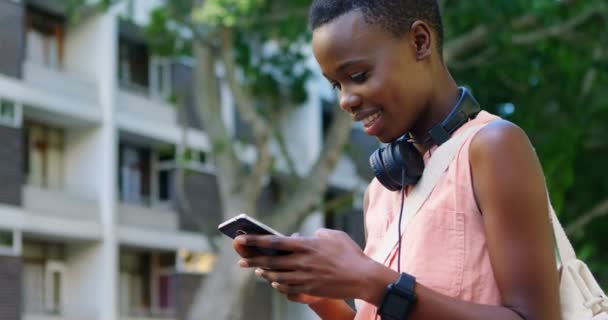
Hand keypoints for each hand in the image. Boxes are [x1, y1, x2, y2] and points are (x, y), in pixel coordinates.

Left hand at [235, 228, 380, 300]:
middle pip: (271, 261)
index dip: (256, 240)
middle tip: (241, 261)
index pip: (274, 242)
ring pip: (277, 276)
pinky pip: (287, 288)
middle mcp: (302, 261)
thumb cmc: (350, 254)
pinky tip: (274, 282)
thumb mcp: (335, 235)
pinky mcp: (309, 288)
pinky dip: (278, 285)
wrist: (362, 277)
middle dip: (253, 260)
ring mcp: (305, 276)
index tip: (242, 238)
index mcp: (306, 244)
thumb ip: (318, 234)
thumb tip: (309, 236)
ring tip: (257, 270)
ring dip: (265, 273)